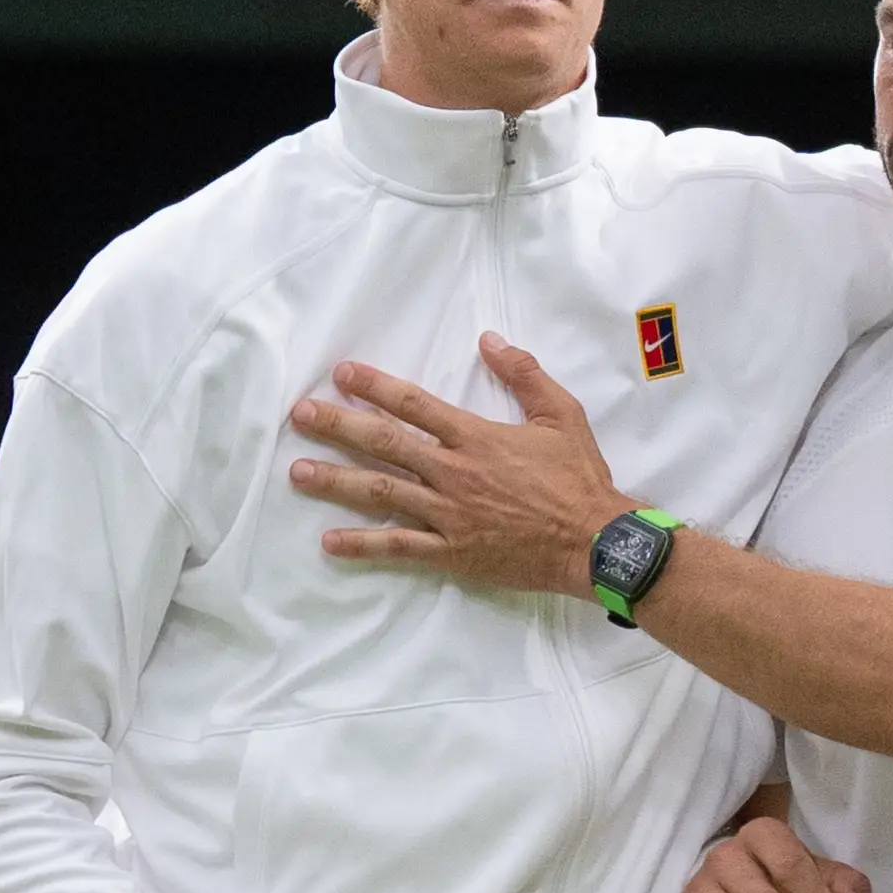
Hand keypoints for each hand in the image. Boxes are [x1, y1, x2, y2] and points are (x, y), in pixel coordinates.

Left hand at [287, 335, 632, 596]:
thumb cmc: (579, 478)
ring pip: (381, 494)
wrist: (594, 543)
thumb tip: (490, 339)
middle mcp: (454, 473)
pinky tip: (329, 542)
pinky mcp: (452, 552)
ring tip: (297, 471)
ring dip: (336, 481)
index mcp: (476, 437)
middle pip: (384, 444)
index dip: (374, 387)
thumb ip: (525, 374)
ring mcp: (449, 515)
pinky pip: (400, 547)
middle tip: (299, 414)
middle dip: (337, 427)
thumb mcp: (562, 414)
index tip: (341, 374)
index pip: (414, 405)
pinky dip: (363, 545)